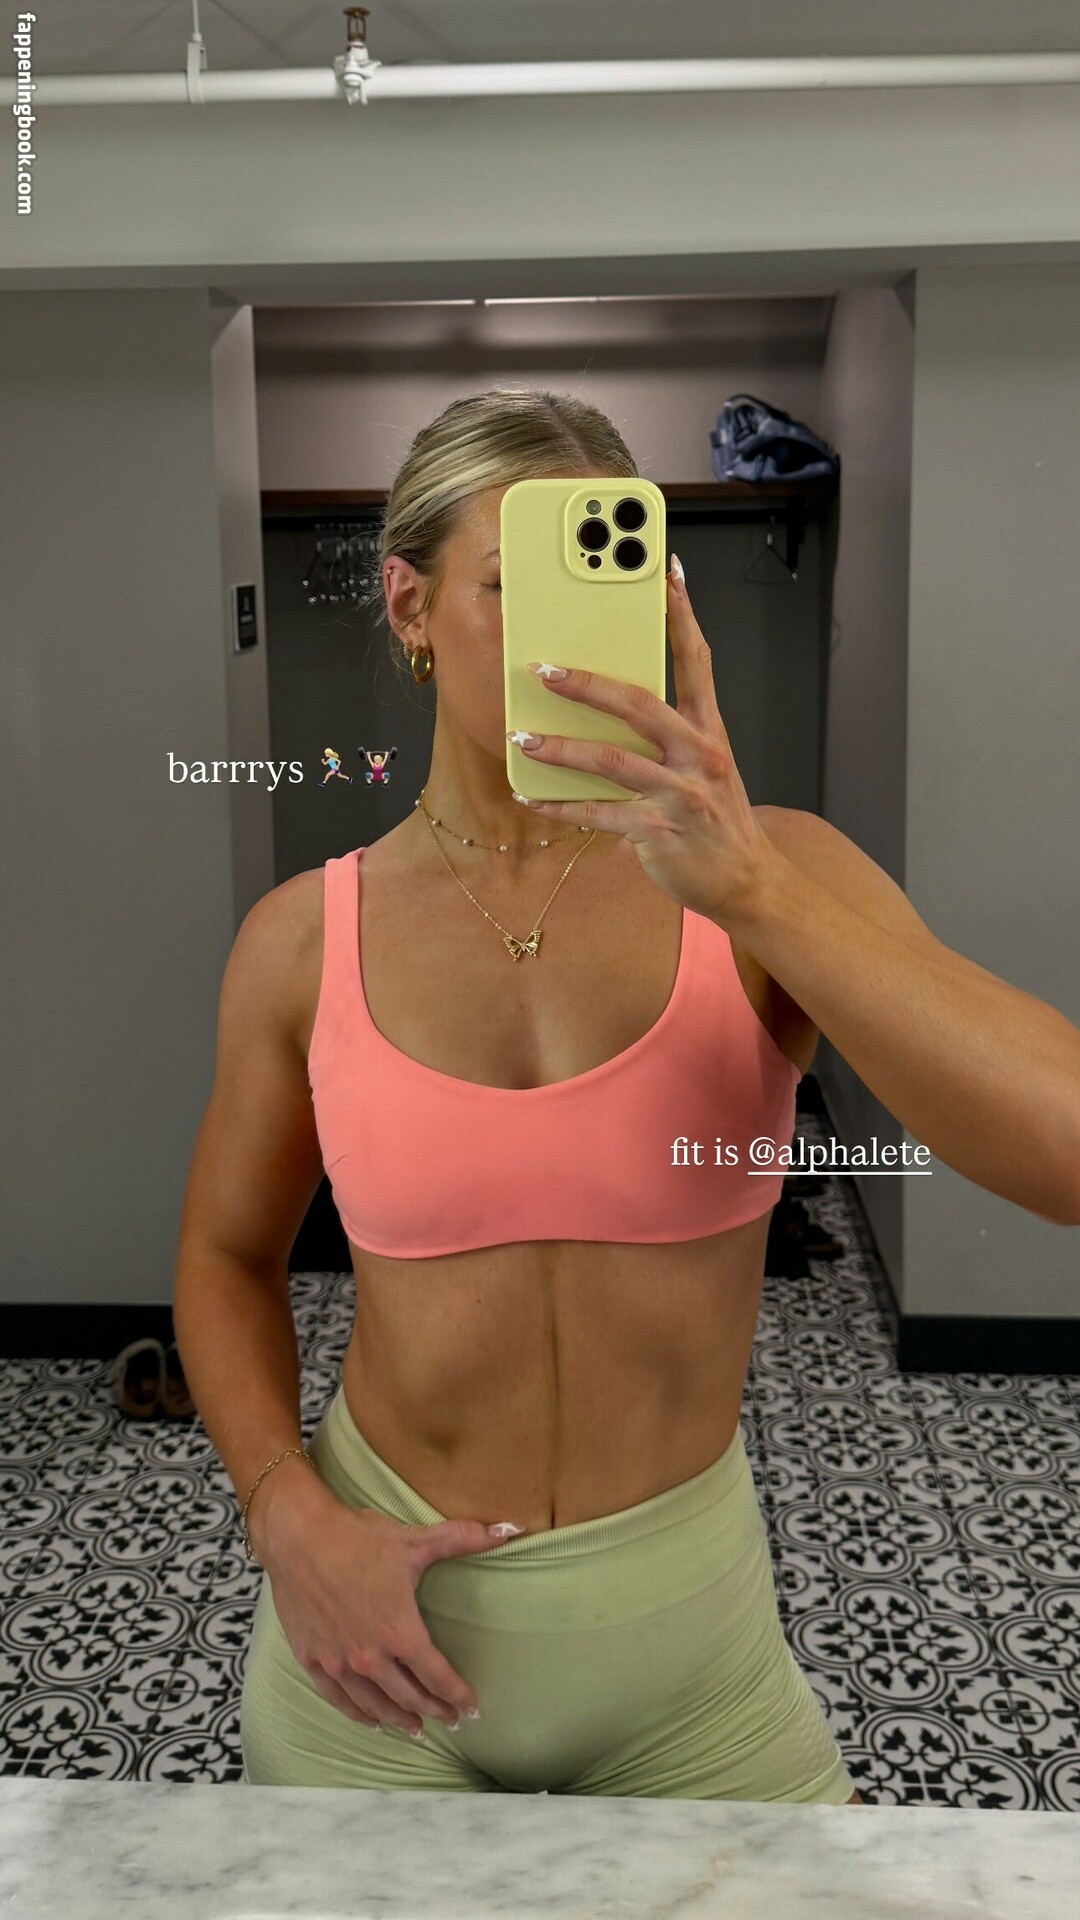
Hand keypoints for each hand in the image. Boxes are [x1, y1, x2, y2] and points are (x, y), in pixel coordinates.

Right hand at [262, 1486, 516, 1735]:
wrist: (299, 1537)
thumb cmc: (357, 1538)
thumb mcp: (415, 1540)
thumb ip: (464, 1539)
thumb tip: (510, 1530)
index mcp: (399, 1631)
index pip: (437, 1676)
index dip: (458, 1695)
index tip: (472, 1709)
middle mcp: (370, 1656)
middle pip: (409, 1697)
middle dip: (433, 1711)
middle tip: (450, 1721)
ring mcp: (338, 1661)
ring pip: (375, 1704)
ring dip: (398, 1719)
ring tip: (415, 1729)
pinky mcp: (312, 1659)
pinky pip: (339, 1699)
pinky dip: (358, 1713)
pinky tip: (370, 1719)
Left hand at [508, 555, 774, 925]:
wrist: (746, 881)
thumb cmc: (717, 819)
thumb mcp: (706, 767)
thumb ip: (670, 737)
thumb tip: (610, 707)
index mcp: (710, 731)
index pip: (696, 662)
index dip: (682, 616)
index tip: (666, 574)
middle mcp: (699, 755)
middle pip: (640, 705)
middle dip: (587, 685)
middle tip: (544, 669)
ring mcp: (680, 794)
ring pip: (611, 761)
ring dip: (559, 748)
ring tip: (521, 737)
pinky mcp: (658, 832)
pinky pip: (600, 814)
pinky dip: (562, 806)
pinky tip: (532, 797)